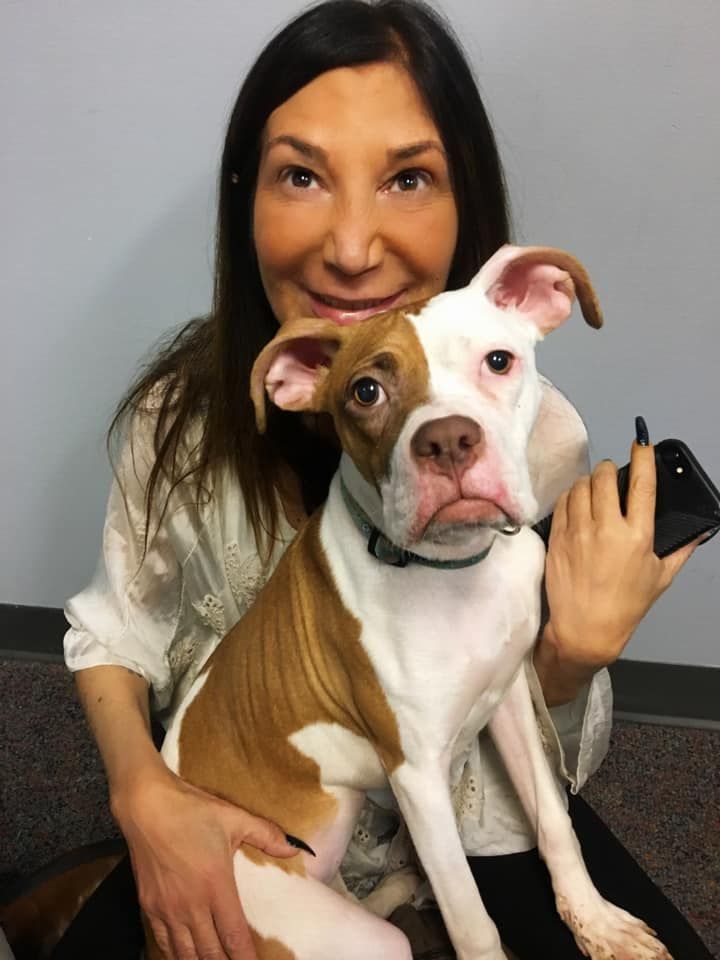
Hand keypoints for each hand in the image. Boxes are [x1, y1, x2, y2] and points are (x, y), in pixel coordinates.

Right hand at [112, 765, 298, 959]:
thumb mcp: (234, 817)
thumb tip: (296, 848)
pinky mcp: (148, 906)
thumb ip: (266, 835)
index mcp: (215, 885)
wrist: (145, 805)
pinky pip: (163, 942)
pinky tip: (184, 956)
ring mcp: (167, 909)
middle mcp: (191, 904)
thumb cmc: (191, 810)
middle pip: (210, 953)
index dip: (245, 959)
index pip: (234, 936)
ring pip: (185, 953)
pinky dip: (176, 954)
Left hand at [536, 441, 698, 703]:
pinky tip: (576, 504)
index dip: (642, 457)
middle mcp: (606, 528)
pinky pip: (562, 502)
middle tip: (611, 476)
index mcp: (637, 535)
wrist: (585, 629)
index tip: (641, 444)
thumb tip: (699, 531)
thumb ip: (681, 549)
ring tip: (593, 490)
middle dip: (609, 470)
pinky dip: (570, 496)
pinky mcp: (557, 537)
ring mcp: (578, 531)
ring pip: (580, 486)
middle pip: (604, 477)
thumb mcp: (660, 577)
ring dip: (588, 481)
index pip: (642, 484)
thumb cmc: (626, 605)